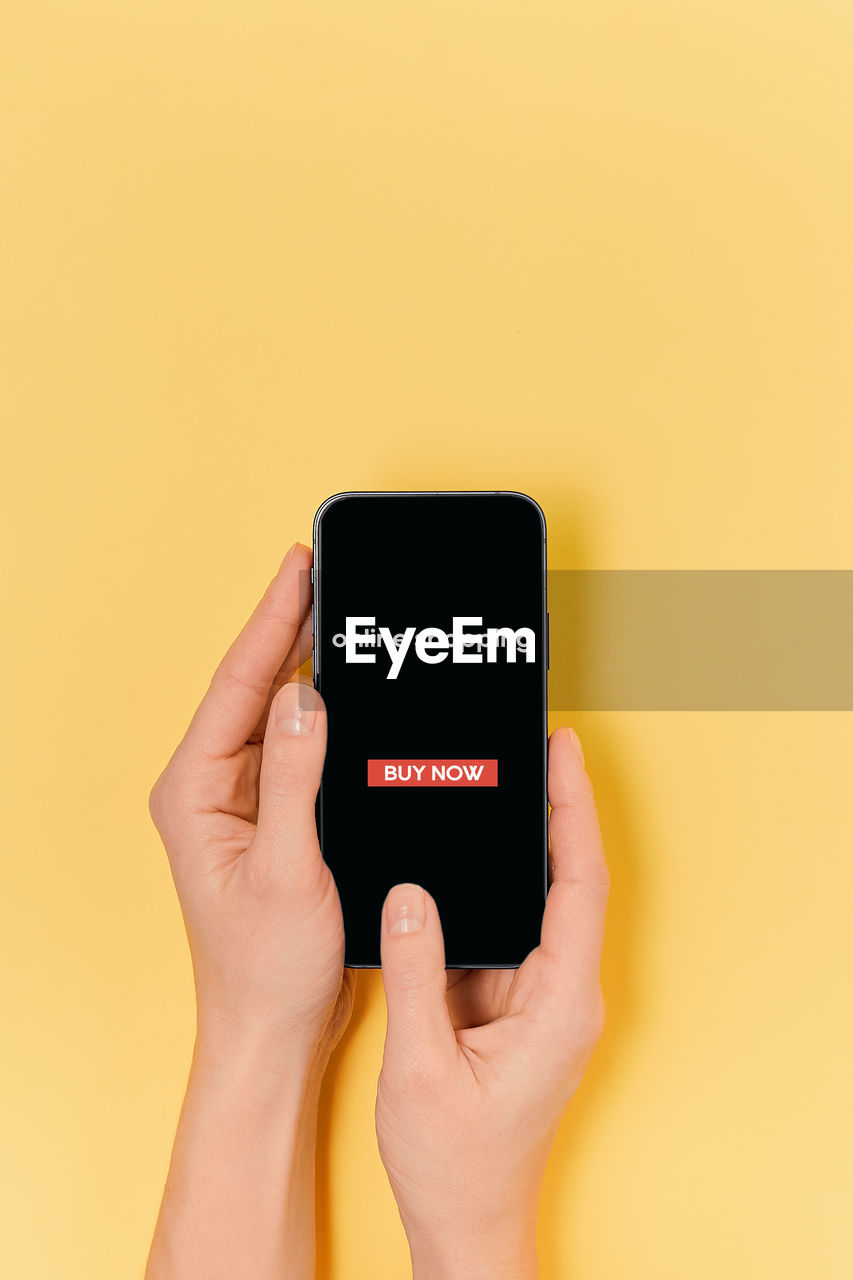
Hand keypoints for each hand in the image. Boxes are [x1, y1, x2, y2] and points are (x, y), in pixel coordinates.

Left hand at [148, 541, 352, 1064]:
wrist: (272, 1028)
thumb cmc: (265, 966)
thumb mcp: (287, 869)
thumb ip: (292, 778)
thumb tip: (304, 696)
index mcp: (196, 792)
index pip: (239, 685)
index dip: (271, 620)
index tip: (299, 568)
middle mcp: (211, 786)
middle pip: (254, 686)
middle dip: (289, 626)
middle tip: (327, 572)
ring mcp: (241, 800)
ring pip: (277, 711)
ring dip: (307, 663)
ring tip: (341, 611)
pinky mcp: (272, 815)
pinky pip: (299, 745)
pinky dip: (325, 711)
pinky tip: (351, 688)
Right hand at [375, 727, 607, 1279]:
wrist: (468, 1225)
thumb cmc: (456, 1164)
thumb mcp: (422, 1065)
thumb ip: (417, 973)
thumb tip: (408, 893)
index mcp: (561, 1004)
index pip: (579, 887)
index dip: (574, 813)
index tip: (564, 754)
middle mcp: (563, 994)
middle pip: (568, 882)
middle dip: (556, 810)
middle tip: (534, 744)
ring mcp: (540, 999)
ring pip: (536, 904)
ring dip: (521, 847)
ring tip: (496, 783)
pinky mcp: (514, 1006)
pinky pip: (503, 932)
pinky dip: (485, 890)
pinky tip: (460, 858)